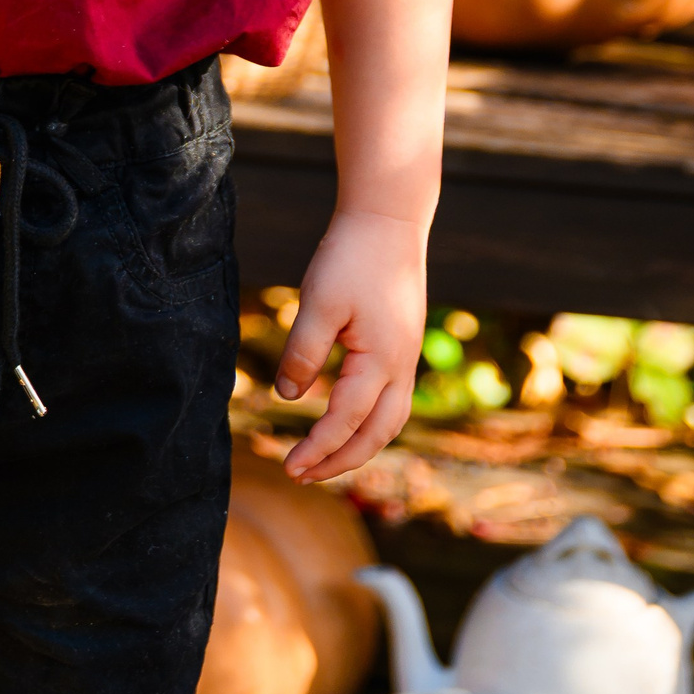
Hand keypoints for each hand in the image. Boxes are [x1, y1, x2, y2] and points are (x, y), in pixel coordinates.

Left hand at [273, 207, 425, 482]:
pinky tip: (344, 420)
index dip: (318, 448)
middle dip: (340, 461)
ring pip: (390, 421)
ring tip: (323, 459)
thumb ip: (302, 352)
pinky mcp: (402, 345)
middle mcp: (402, 367)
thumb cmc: (351, 257)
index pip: (346, 421)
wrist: (389, 219)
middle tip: (301, 474)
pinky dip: (369, 422)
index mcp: (381, 361)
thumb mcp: (319, 303)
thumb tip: (287, 397)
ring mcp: (407, 357)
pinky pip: (391, 400)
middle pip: (377, 434)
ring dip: (358, 446)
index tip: (289, 467)